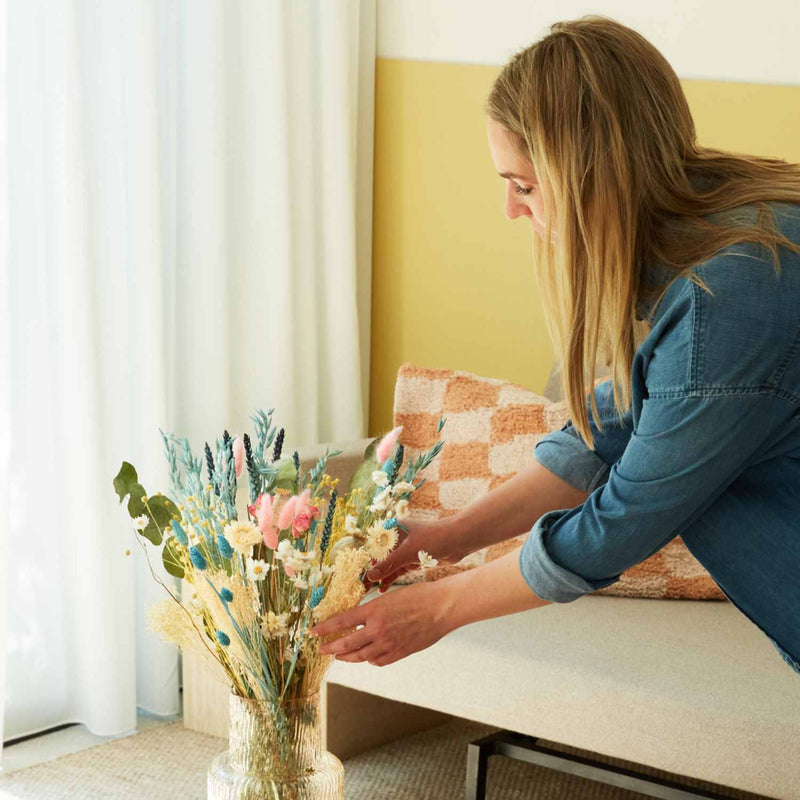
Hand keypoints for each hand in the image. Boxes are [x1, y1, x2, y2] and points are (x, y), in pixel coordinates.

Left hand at [308, 581, 452, 666]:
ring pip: (361, 656)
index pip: (341, 621)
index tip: (313, 633)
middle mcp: (378, 628)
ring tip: (340, 656)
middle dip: (331, 648)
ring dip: (347, 657)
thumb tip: (361, 619)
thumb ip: (374, 611)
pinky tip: (367, 657)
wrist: (441, 607)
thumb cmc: (419, 596)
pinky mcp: (400, 652)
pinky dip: (370, 660)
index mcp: (374, 610)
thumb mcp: (390, 597)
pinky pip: (379, 661)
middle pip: (346, 644)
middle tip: (321, 650)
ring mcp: (389, 643)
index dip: (325, 629)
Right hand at [363, 517, 464, 591]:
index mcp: (393, 529)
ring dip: (379, 577)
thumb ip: (388, 564)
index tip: (353, 575)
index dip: (362, 560)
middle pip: (378, 557)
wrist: (460, 540)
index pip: (372, 545)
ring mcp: (405, 549)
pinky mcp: (413, 559)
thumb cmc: (434, 538)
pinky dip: (390, 579)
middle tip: (359, 587)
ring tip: (368, 591)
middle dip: (369, 572)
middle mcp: (396, 538)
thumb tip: (369, 576)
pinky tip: (382, 589)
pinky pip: (397, 570)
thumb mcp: (409, 552)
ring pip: (387, 565)